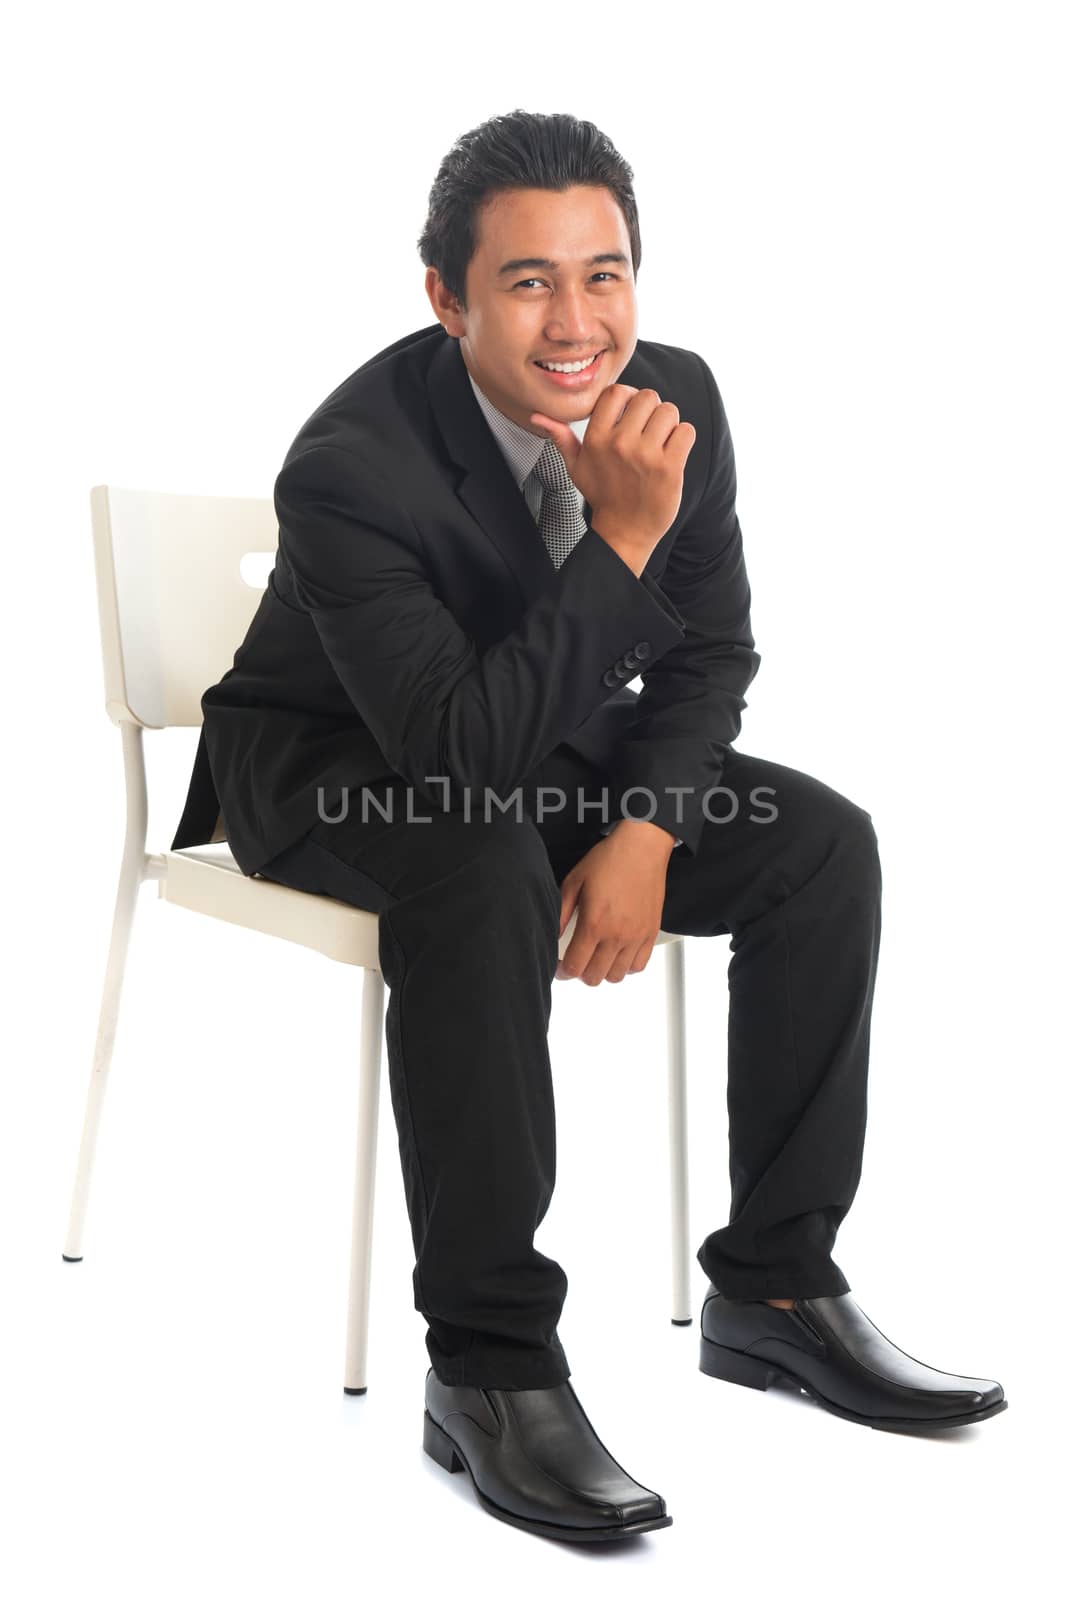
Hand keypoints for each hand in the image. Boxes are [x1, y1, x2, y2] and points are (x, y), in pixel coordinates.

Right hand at [528, 385, 696, 565]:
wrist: (625, 531)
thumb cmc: (602, 496)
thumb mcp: (576, 467)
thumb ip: (561, 437)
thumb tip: (537, 415)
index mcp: (597, 439)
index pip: (616, 392)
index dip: (628, 396)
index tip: (630, 412)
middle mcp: (620, 444)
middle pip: (647, 396)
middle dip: (651, 409)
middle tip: (648, 430)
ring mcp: (646, 455)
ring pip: (669, 411)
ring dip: (668, 424)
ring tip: (660, 442)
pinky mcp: (669, 467)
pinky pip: (686, 431)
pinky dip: (683, 438)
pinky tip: (672, 452)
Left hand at [555, 824, 671, 985]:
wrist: (642, 848)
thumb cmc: (609, 860)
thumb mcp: (574, 881)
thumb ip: (561, 913)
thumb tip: (551, 935)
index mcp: (594, 924)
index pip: (575, 966)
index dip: (562, 971)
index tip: (560, 966)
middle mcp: (617, 935)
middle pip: (594, 977)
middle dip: (580, 973)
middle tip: (576, 960)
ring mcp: (636, 937)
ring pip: (617, 976)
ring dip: (603, 971)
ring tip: (597, 958)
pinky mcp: (651, 933)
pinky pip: (638, 965)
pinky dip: (625, 966)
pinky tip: (617, 954)